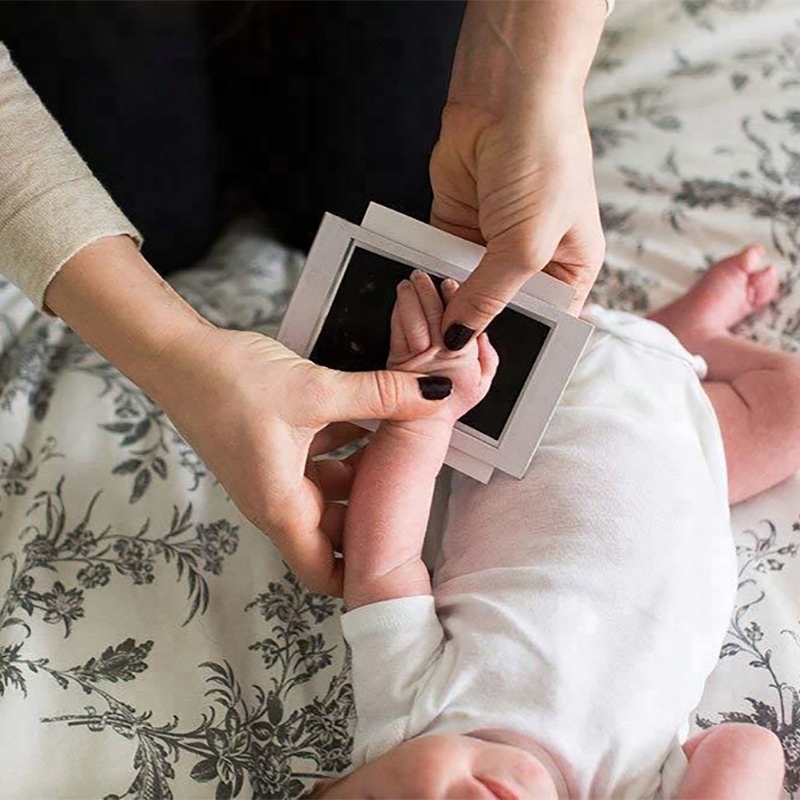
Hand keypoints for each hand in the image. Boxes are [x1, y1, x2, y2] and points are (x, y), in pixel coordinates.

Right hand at [44, 238, 451, 597]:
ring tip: (400, 444)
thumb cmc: (229, 383)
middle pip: (334, 531)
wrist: (176, 353)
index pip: (324, 573)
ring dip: (361, 472)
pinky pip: (316, 460)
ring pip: (329, 490)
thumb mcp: (317, 390)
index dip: (361, 577)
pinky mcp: (271, 450)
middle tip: (413, 489)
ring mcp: (272, 475)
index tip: (399, 560)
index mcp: (281, 507)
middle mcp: (276, 500)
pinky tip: (369, 415)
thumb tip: (437, 394)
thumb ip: (382, 394)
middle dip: (371, 512)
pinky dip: (343, 445)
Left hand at [389, 270, 497, 424]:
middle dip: (428, 292)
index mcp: (463, 357)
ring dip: (409, 300)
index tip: (450, 283)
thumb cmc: (451, 402)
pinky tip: (399, 302)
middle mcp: (440, 355)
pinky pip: (397, 333)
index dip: (455, 298)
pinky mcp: (396, 360)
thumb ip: (488, 355)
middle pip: (434, 317)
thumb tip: (484, 334)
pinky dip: (397, 315)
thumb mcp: (483, 382)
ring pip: (413, 323)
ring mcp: (416, 357)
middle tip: (424, 276)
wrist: (421, 423)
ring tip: (409, 284)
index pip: (460, 321)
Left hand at [430, 97, 604, 348]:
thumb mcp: (525, 243)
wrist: (506, 97)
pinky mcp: (456, 226)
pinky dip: (428, 276)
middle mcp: (532, 259)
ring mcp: (492, 243)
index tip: (484, 367)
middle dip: (477, 327)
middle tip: (448, 355)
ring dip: (448, 303)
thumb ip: (490, 295)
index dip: (519, 343)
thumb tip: (457, 336)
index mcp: (569, 267)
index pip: (547, 321)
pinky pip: (439, 262)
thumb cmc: (543, 163)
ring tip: (427, 329)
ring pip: (466, 288)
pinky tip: (416, 295)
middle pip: (501, 309)